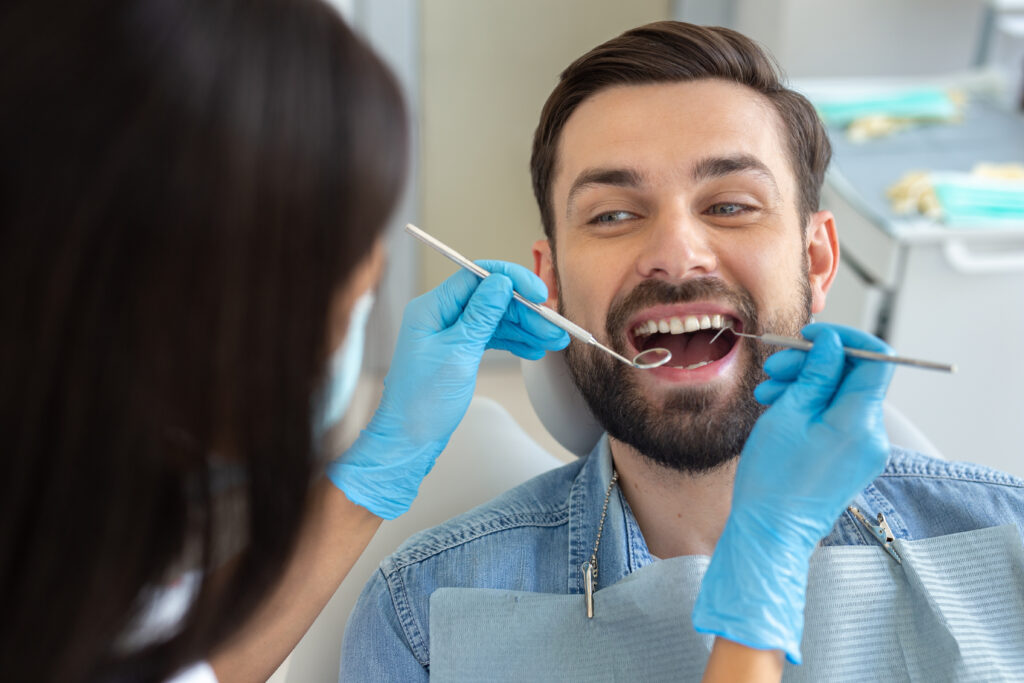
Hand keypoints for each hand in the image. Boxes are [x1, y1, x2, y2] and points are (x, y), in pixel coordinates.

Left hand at [326, 260, 568, 518]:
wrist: (410, 440)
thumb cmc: (423, 401)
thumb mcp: (458, 354)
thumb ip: (482, 316)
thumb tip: (501, 282)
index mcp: (432, 308)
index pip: (477, 276)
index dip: (512, 280)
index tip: (540, 294)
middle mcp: (441, 315)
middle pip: (492, 299)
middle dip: (526, 311)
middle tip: (555, 328)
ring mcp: (451, 333)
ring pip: (496, 319)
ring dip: (526, 328)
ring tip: (555, 341)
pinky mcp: (459, 351)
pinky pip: (492, 337)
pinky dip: (514, 342)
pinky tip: (534, 351)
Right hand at [692, 323, 893, 663]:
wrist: (771, 532)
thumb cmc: (773, 479)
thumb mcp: (788, 416)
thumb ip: (815, 376)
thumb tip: (832, 346)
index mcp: (859, 421)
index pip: (874, 359)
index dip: (844, 339)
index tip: (811, 336)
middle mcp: (872, 435)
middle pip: (854, 377)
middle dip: (815, 364)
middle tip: (776, 367)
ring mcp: (865, 449)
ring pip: (842, 397)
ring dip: (808, 385)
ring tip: (769, 392)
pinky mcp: (853, 459)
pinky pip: (838, 419)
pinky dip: (812, 407)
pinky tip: (781, 409)